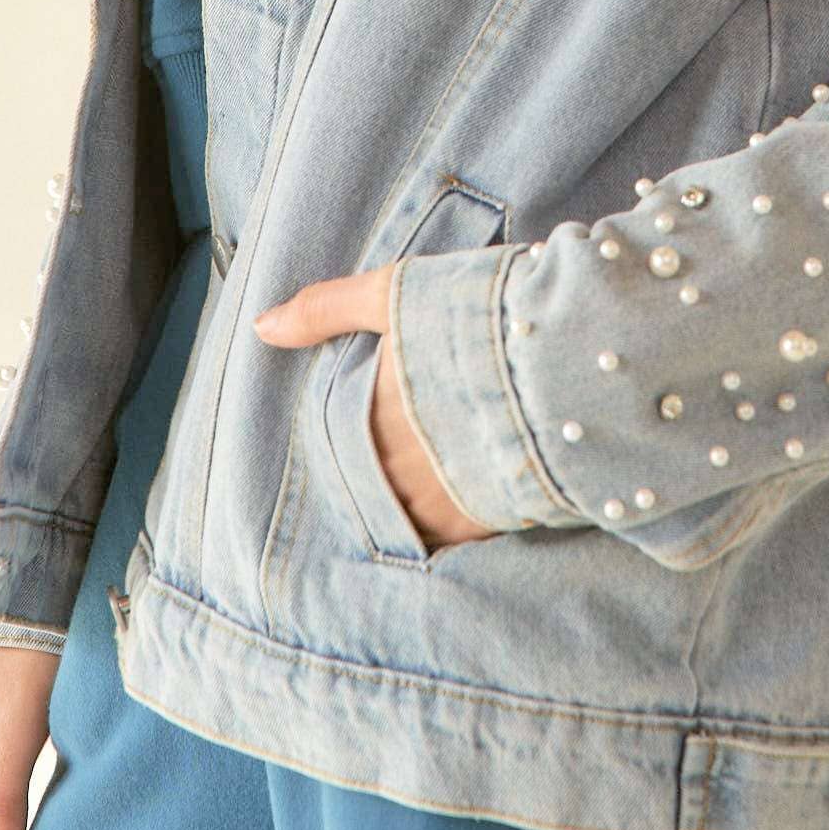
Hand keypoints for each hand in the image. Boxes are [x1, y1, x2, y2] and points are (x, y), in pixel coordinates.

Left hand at [252, 263, 499, 551]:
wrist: (568, 350)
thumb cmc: (480, 311)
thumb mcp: (397, 292)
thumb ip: (327, 309)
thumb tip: (261, 328)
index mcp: (370, 412)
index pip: (339, 443)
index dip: (354, 440)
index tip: (371, 435)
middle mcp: (396, 465)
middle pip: (376, 483)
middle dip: (389, 473)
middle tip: (412, 459)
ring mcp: (441, 498)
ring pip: (410, 515)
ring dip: (418, 502)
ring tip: (438, 484)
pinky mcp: (489, 520)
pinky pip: (457, 537)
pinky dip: (460, 522)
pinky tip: (475, 503)